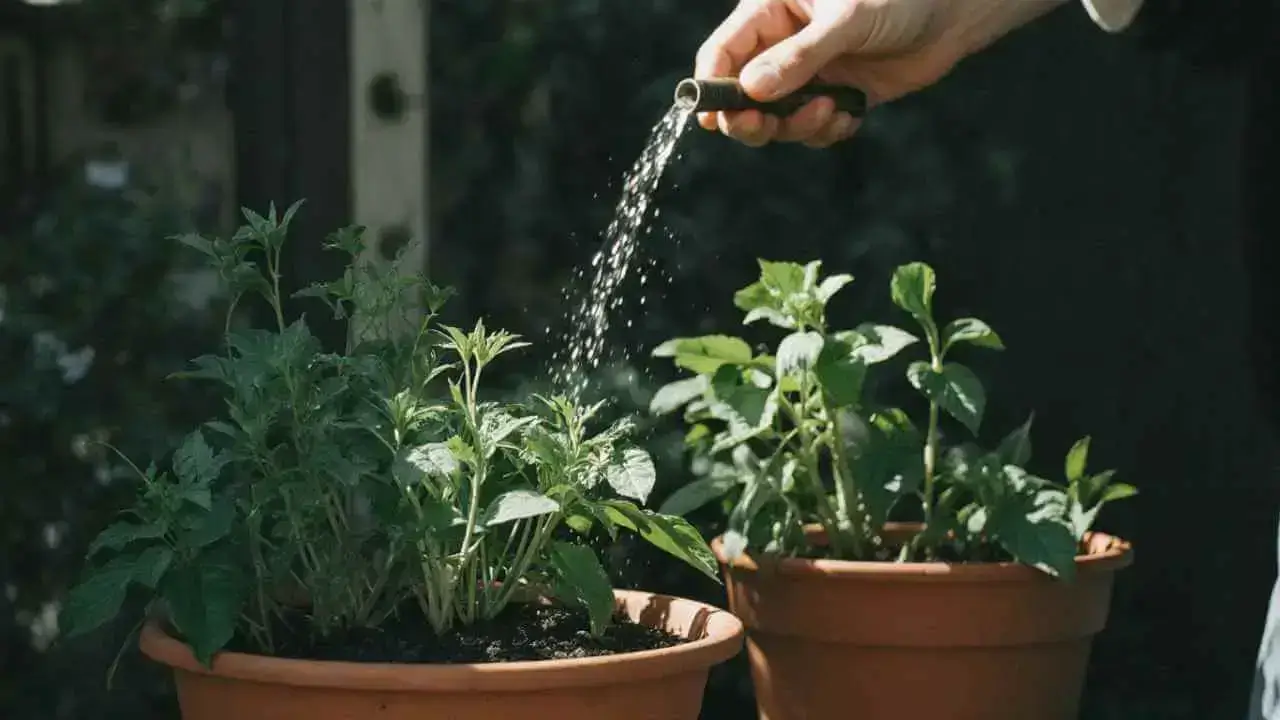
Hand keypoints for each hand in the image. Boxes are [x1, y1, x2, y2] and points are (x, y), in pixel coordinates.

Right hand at [695, 0, 1064, 146]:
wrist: (953, 14)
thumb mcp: (848, 19)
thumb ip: (801, 55)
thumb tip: (753, 90)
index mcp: (772, 11)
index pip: (723, 51)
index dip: (711, 85)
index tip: (713, 115)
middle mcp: (783, 45)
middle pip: (740, 94)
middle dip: (749, 117)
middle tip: (762, 127)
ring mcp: (808, 74)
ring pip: (776, 118)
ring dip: (795, 126)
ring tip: (828, 111)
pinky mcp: (835, 96)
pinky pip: (813, 128)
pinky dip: (825, 131)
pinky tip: (849, 116)